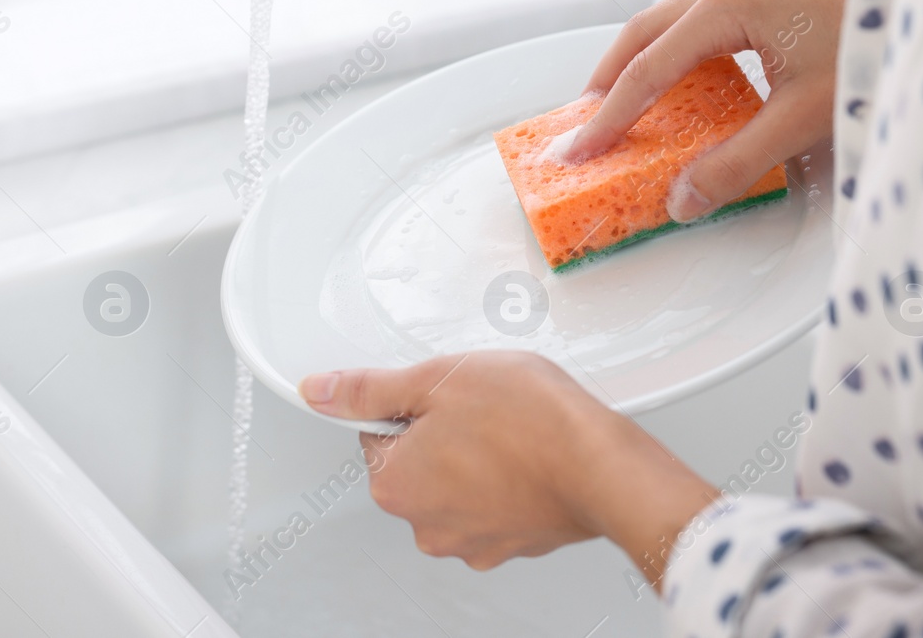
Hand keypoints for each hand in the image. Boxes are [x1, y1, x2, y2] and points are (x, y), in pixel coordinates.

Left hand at [299, 352, 717, 582]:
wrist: (602, 466)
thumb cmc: (530, 422)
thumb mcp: (437, 379)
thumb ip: (370, 389)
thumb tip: (320, 391)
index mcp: (395, 485)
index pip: (377, 433)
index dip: (411, 403)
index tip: (443, 395)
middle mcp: (426, 525)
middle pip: (417, 462)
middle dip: (442, 431)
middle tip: (481, 407)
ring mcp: (472, 540)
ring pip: (457, 483)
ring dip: (475, 456)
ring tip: (512, 429)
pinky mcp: (512, 543)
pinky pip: (494, 503)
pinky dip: (507, 480)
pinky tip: (530, 455)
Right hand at [562, 0, 845, 220]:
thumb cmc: (876, 55)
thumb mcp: (804, 120)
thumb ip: (737, 163)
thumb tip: (682, 200)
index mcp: (728, 4)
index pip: (649, 67)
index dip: (610, 115)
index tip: (578, 150)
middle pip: (643, 31)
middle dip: (607, 82)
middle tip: (582, 129)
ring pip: (667, 21)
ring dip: (637, 64)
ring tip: (615, 108)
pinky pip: (696, 19)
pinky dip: (671, 54)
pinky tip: (673, 85)